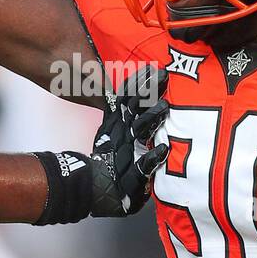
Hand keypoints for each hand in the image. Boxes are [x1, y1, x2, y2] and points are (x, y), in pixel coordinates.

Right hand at [87, 66, 169, 216]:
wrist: (92, 190)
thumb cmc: (109, 161)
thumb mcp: (112, 134)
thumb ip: (125, 115)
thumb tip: (139, 91)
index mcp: (116, 125)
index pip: (127, 98)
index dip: (139, 82)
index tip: (152, 67)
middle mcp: (120, 136)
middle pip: (133, 109)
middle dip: (148, 91)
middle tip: (162, 75)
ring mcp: (125, 154)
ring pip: (138, 132)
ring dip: (151, 118)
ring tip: (164, 107)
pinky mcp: (131, 177)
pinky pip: (142, 166)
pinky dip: (152, 158)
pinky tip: (163, 149)